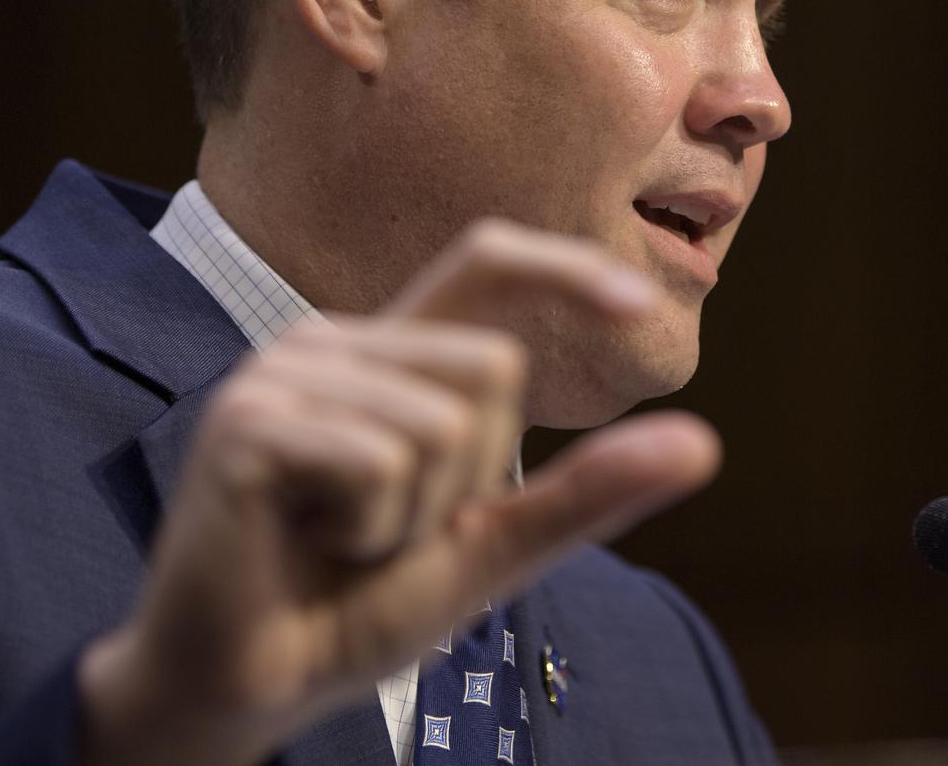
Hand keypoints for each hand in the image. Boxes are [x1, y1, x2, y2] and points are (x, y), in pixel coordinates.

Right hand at [78, 219, 720, 765]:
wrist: (245, 686)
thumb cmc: (357, 603)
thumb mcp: (490, 544)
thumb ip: (586, 491)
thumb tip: (703, 444)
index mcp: (392, 355)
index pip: (486, 262)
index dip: (564, 267)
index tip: (638, 304)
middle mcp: (338, 341)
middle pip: (494, 366)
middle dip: (471, 475)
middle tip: (390, 527)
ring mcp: (288, 373)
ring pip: (444, 422)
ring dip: (416, 518)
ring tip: (346, 539)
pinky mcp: (251, 422)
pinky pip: (382, 461)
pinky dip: (370, 532)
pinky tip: (308, 545)